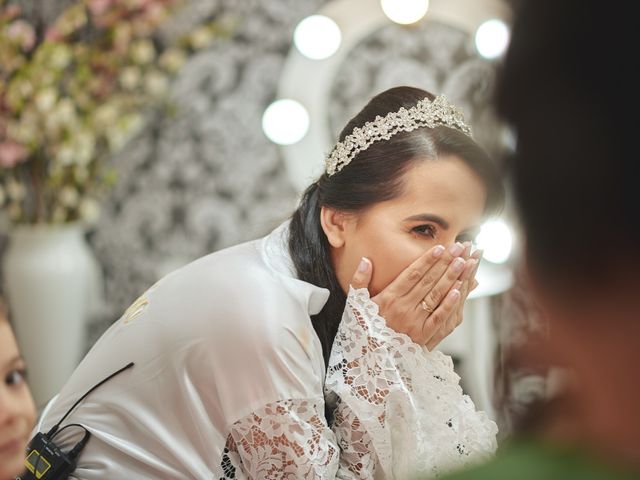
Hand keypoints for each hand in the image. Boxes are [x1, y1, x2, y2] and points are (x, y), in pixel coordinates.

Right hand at [349, 243, 476, 345]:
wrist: (367, 363)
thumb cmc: (362, 331)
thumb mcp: (355, 305)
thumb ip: (359, 281)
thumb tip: (365, 260)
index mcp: (388, 298)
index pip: (413, 274)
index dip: (428, 260)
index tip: (441, 247)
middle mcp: (403, 309)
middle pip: (429, 281)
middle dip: (446, 263)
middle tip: (460, 248)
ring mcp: (415, 323)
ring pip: (437, 296)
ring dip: (453, 278)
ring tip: (466, 262)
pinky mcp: (423, 337)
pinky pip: (440, 318)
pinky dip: (450, 303)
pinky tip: (460, 290)